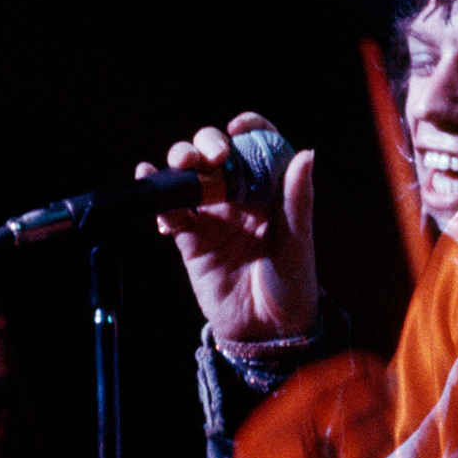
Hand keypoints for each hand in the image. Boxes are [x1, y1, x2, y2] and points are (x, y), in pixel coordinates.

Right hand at [137, 113, 316, 340]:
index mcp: (272, 190)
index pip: (260, 145)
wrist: (266, 331)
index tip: (238, 126)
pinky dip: (158, 196)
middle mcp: (241, 196)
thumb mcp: (299, 241)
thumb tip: (306, 154)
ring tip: (181, 166)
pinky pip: (171, 211)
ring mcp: (213, 215)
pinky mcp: (191, 238)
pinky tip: (151, 181)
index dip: (250, 128)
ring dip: (181, 163)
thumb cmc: (293, 283)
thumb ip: (297, 199)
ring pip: (191, 176)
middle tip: (212, 155)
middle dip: (208, 143)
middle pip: (218, 154)